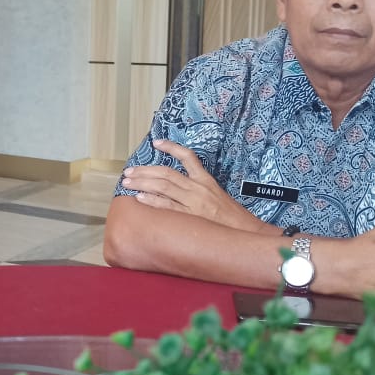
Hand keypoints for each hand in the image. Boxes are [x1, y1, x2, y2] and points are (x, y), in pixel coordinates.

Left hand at [121, 140, 268, 232]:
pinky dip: (152, 200)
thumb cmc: (232, 218)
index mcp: (206, 180)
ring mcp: (194, 202)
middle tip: (129, 171)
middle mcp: (198, 188)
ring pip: (163, 186)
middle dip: (145, 170)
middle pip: (166, 173)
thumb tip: (177, 188)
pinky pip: (167, 206)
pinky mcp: (191, 216)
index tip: (156, 142)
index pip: (187, 157)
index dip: (171, 147)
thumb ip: (199, 191)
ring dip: (142, 182)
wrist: (247, 232)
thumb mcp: (217, 197)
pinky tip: (139, 197)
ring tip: (127, 182)